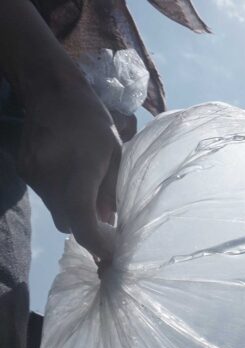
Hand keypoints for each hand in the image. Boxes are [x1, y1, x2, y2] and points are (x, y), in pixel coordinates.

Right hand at [17, 71, 120, 261]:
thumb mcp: (116, 157)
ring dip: (75, 211)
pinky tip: (73, 179)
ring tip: (93, 199)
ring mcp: (33, 177)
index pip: (83, 226)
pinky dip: (62, 196)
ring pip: (57, 211)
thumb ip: (112, 194)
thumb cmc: (93, 123)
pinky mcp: (24, 171)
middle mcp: (49, 181)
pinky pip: (46, 196)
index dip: (98, 245)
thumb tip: (110, 225)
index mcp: (76, 176)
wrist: (51, 92)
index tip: (112, 254)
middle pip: (69, 223)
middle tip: (108, 231)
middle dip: (88, 230)